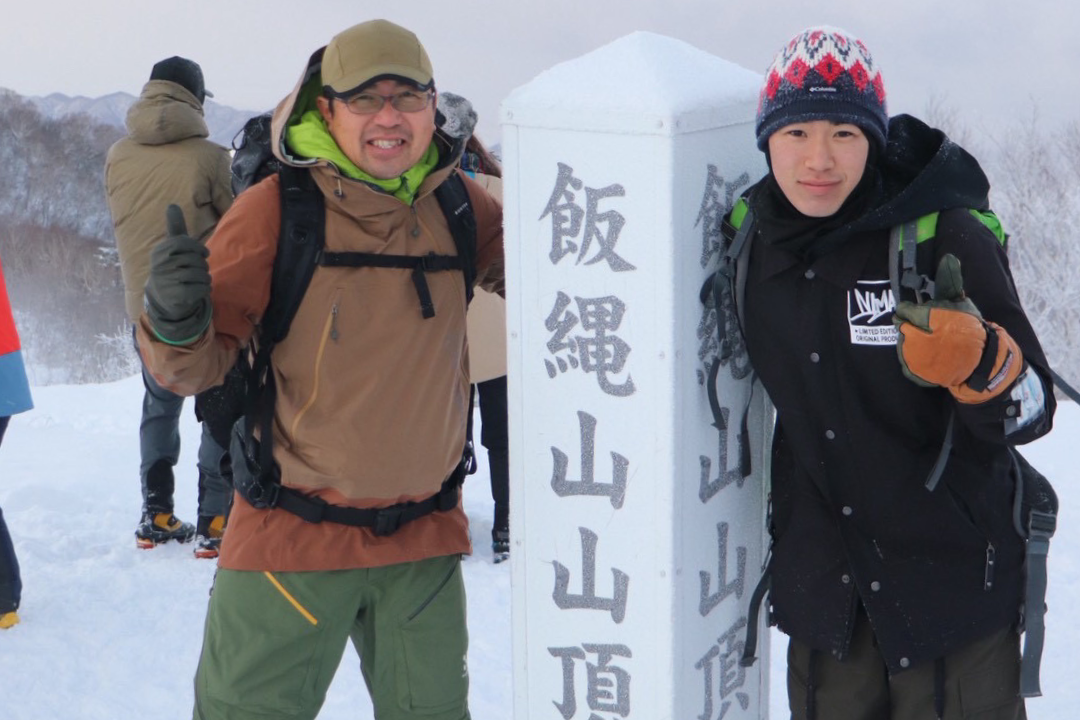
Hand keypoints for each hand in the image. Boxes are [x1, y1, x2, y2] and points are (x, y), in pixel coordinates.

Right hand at [144, 205, 211, 344]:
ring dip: (205, 278)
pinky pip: (203, 289)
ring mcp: (168, 282)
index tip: (203, 253)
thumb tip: (172, 205)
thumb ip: (175, 227)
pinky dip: (205, 290)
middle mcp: (161, 266)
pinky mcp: (178, 297)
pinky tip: (196, 291)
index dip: (198, 248)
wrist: (164, 298)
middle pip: (197, 260)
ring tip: (195, 281)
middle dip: (202, 266)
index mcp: (160, 252)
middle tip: (195, 271)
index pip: (184, 243)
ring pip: (203, 274)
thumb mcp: (172, 248)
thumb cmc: (173, 267)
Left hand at [894, 254, 1022, 402]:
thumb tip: (949, 258)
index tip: (920, 314)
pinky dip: (913, 360)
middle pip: (901, 326)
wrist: (980, 362)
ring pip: (901, 344)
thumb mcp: (961, 302)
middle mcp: (916, 337)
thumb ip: (950, 281)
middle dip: (911, 326)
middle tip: (927, 330)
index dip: (911, 311)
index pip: (903, 310)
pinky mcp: (914, 373)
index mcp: (926, 317)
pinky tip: (928, 357)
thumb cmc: (968, 328)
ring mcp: (914, 357)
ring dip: (912, 342)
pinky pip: (905, 363)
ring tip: (931, 344)